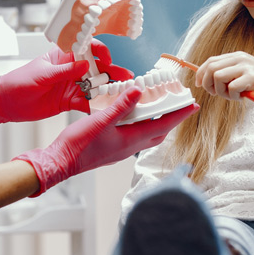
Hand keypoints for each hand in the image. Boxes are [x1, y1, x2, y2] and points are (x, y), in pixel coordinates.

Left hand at [0, 40, 132, 125]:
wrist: (5, 103)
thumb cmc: (17, 82)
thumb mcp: (41, 75)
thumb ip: (64, 71)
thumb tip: (85, 64)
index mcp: (62, 56)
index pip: (85, 48)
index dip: (99, 51)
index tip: (107, 58)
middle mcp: (70, 70)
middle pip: (95, 68)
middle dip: (111, 71)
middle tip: (125, 76)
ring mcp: (71, 86)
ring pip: (94, 85)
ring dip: (108, 88)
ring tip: (123, 92)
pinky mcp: (69, 101)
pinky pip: (86, 102)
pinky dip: (96, 105)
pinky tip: (107, 108)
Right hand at [14, 87, 198, 195]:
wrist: (60, 162)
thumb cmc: (78, 145)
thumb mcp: (100, 121)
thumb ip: (121, 106)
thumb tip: (139, 91)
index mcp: (131, 140)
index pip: (163, 125)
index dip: (179, 115)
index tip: (193, 106)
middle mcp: (129, 147)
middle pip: (158, 131)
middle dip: (172, 118)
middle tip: (180, 105)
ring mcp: (121, 149)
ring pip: (146, 134)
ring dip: (156, 121)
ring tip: (161, 107)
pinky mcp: (112, 148)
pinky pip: (134, 135)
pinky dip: (141, 124)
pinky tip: (133, 115)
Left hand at [195, 51, 253, 102]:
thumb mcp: (244, 75)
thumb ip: (228, 74)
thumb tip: (205, 81)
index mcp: (236, 56)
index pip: (210, 61)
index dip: (201, 74)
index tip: (199, 85)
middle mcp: (240, 58)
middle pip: (211, 69)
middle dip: (208, 84)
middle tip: (218, 94)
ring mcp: (246, 67)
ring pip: (218, 77)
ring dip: (221, 91)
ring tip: (234, 96)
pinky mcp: (252, 77)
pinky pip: (231, 87)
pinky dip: (233, 96)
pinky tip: (243, 96)